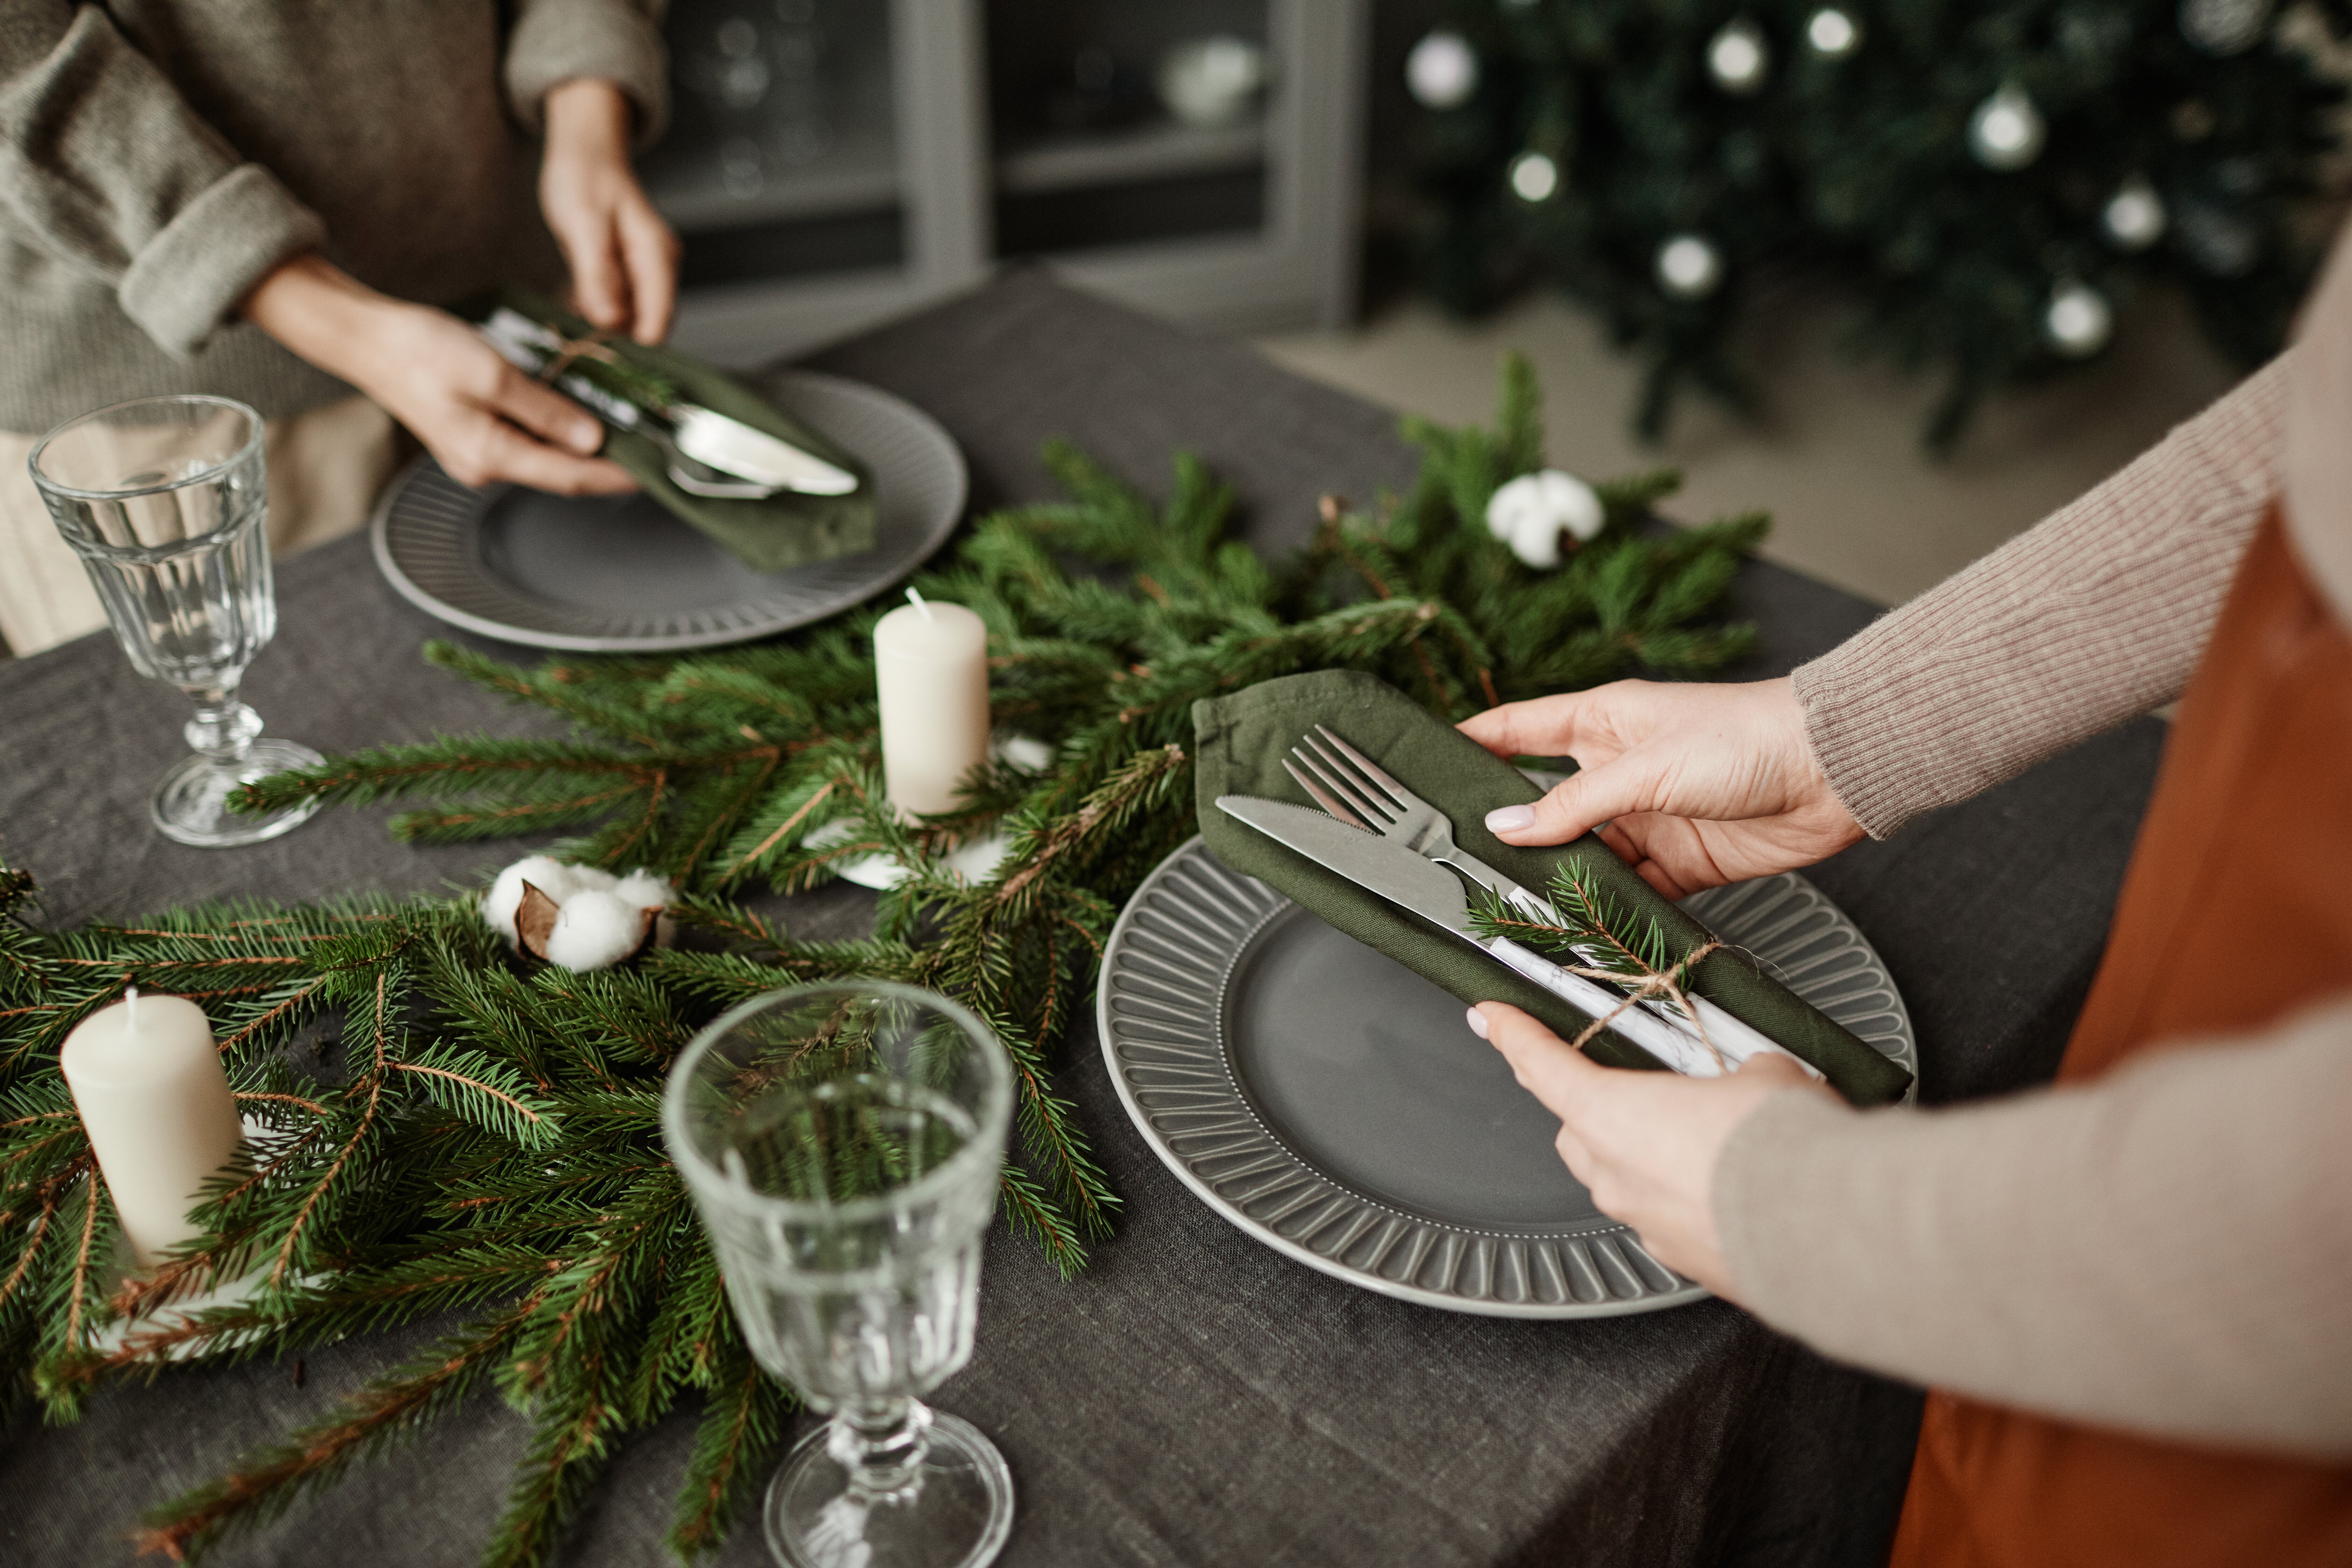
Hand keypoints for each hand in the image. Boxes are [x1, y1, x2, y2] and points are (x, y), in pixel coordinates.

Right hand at [244, 253, 635, 493]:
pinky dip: (554, 427)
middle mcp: (484, 464)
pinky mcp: (472, 434)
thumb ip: (544, 408)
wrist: (365, 338)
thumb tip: (589, 438)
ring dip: (582, 444)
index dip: (616, 475)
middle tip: (647, 444)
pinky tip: (575, 410)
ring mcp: (477, 453)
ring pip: (544, 455)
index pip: (570, 477)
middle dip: (605, 462)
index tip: (653, 469)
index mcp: (490, 455)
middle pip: (561, 471)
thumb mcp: (492, 374)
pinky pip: (525, 439)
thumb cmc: (418, 349)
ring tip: (622, 425)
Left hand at [539, 79, 678, 344]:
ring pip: (630, 317)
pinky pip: (616, 305)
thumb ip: (597, 272)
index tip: (611, 362)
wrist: (584, 153)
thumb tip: (608, 318)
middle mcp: (657, 267)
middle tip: (584, 353)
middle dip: (619, 340)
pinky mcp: (625, 274)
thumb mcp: (584, 224)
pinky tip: (574, 310)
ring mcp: (642, 272)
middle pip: (648, 321)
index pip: (660, 314)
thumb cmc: (585, 178)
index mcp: (656, 254)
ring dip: (604, 329)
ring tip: (574, 330)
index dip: (639, 344)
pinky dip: (596, 313)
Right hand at [1459, 677, 1863, 897]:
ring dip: (1560, 879)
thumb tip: (1507, 828)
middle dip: (1511, 832)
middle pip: (1545, 805)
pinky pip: (1629, 890)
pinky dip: (1607, 908)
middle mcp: (1618, 770)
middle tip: (1466, 860)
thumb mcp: (1645, 766)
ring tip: (1522, 904)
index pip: (1517, 729)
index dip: (1472, 743)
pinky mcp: (1678, 861)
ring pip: (1583, 856)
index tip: (1427, 764)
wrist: (1833, 772)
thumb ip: (1573, 803)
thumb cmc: (1746, 736)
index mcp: (1602, 722)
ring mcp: (1646, 818)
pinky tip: (1583, 923)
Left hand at [1469, 1001, 1831, 1294]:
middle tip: (1646, 1089)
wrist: (1824, 1229)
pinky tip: (1737, 1189)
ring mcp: (1646, 1224)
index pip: (1542, 1065)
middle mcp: (1614, 1176)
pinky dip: (1691, 1200)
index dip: (1514, 1035)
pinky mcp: (1685, 1261)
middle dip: (1600, 1108)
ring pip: (1625, 1181)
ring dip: (1654, 1157)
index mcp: (1611, 1116)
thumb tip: (1758, 1077)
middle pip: (1581, 1132)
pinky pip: (1669, 1219)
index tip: (1490, 1018)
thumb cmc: (1775, 1145)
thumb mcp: (1762, 1075)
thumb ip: (1743, 1072)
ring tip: (1712, 1140)